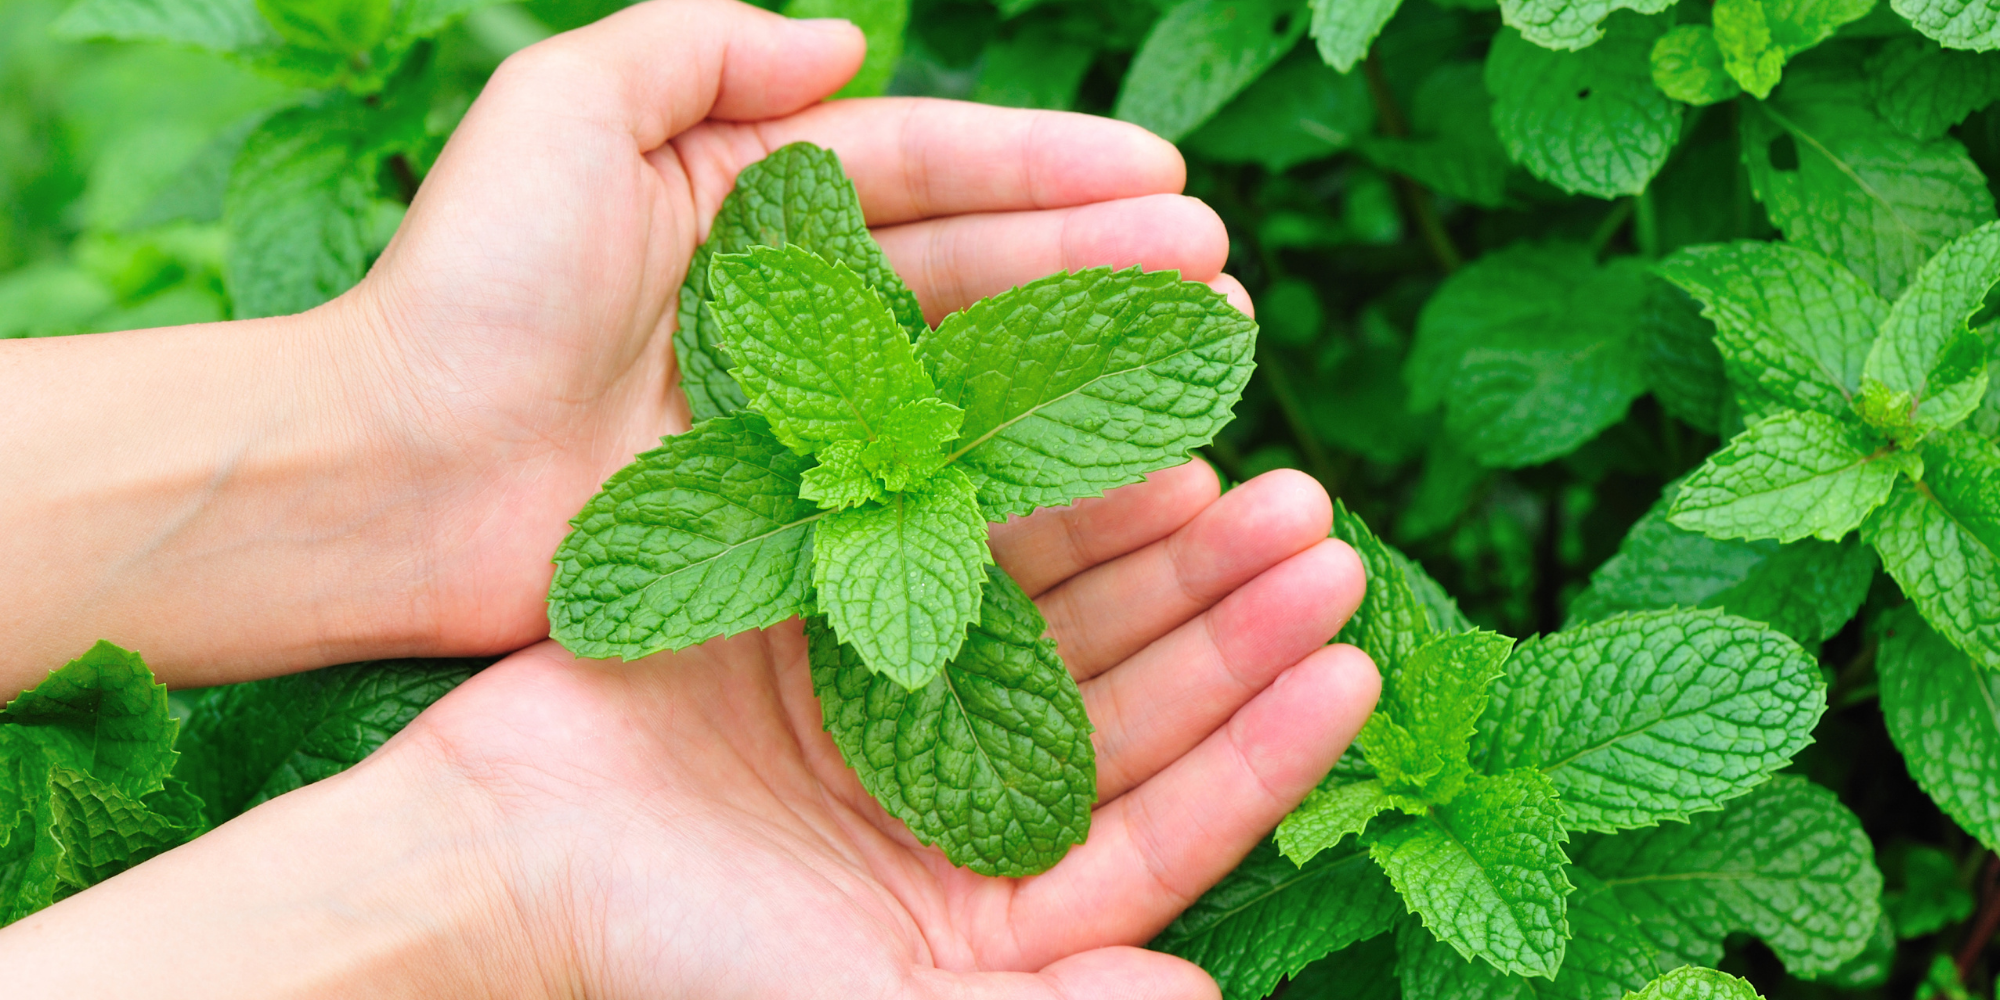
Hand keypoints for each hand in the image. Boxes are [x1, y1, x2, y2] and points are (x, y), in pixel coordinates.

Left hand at [0, 0, 1240, 687]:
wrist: (389, 471)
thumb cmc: (470, 284)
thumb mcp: (561, 107)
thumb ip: (699, 47)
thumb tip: (848, 40)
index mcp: (746, 192)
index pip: (929, 164)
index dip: (1048, 167)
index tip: (1162, 182)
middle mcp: (789, 298)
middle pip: (976, 265)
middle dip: (1101, 264)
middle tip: (1219, 277)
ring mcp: (796, 409)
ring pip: (971, 369)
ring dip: (1087, 357)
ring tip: (1205, 349)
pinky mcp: (789, 509)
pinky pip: (925, 475)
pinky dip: (1020, 465)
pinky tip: (1113, 458)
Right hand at [0, 464, 1374, 998]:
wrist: (493, 868)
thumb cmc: (672, 961)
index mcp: (1002, 907)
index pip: (1175, 818)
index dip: (1270, 743)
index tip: (1353, 661)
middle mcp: (971, 797)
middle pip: (1137, 696)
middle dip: (1232, 615)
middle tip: (1316, 526)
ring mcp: (904, 703)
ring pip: (1063, 612)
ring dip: (1148, 543)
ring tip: (1232, 470)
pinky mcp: (831, 621)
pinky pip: (952, 550)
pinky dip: (1020, 502)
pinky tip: (1087, 443)